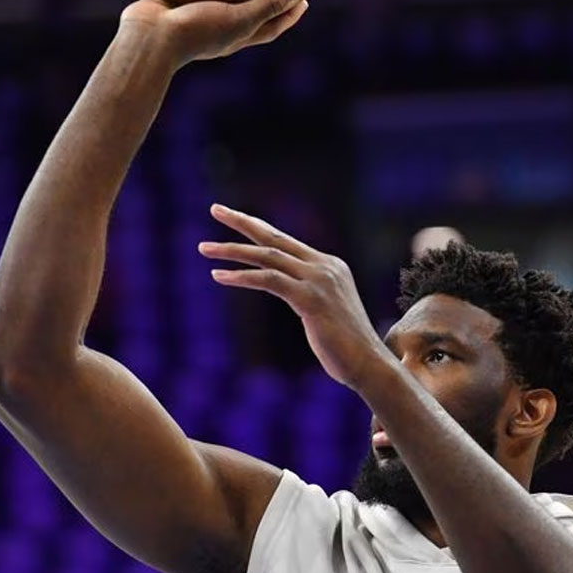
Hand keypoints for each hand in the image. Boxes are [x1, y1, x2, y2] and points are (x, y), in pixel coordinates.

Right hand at [119, 0, 310, 68]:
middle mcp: (213, 27)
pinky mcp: (161, 2)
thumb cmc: (197, 32)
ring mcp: (186, 15)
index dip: (289, 15)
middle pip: (241, 9)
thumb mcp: (240, 17)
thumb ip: (270, 3)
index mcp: (234, 36)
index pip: (270, 27)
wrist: (147, 40)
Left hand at [198, 204, 382, 386]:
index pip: (286, 241)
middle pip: (275, 237)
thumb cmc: (345, 346)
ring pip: (268, 255)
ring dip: (232, 250)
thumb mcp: (327, 310)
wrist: (368, 363)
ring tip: (204, 248)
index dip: (258, 228)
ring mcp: (319, 281)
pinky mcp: (311, 299)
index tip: (234, 217)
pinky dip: (242, 277)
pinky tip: (219, 276)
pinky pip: (269, 281)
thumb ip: (309, 293)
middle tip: (215, 209)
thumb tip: (288, 292)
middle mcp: (325, 266)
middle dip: (243, 222)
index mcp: (330, 265)